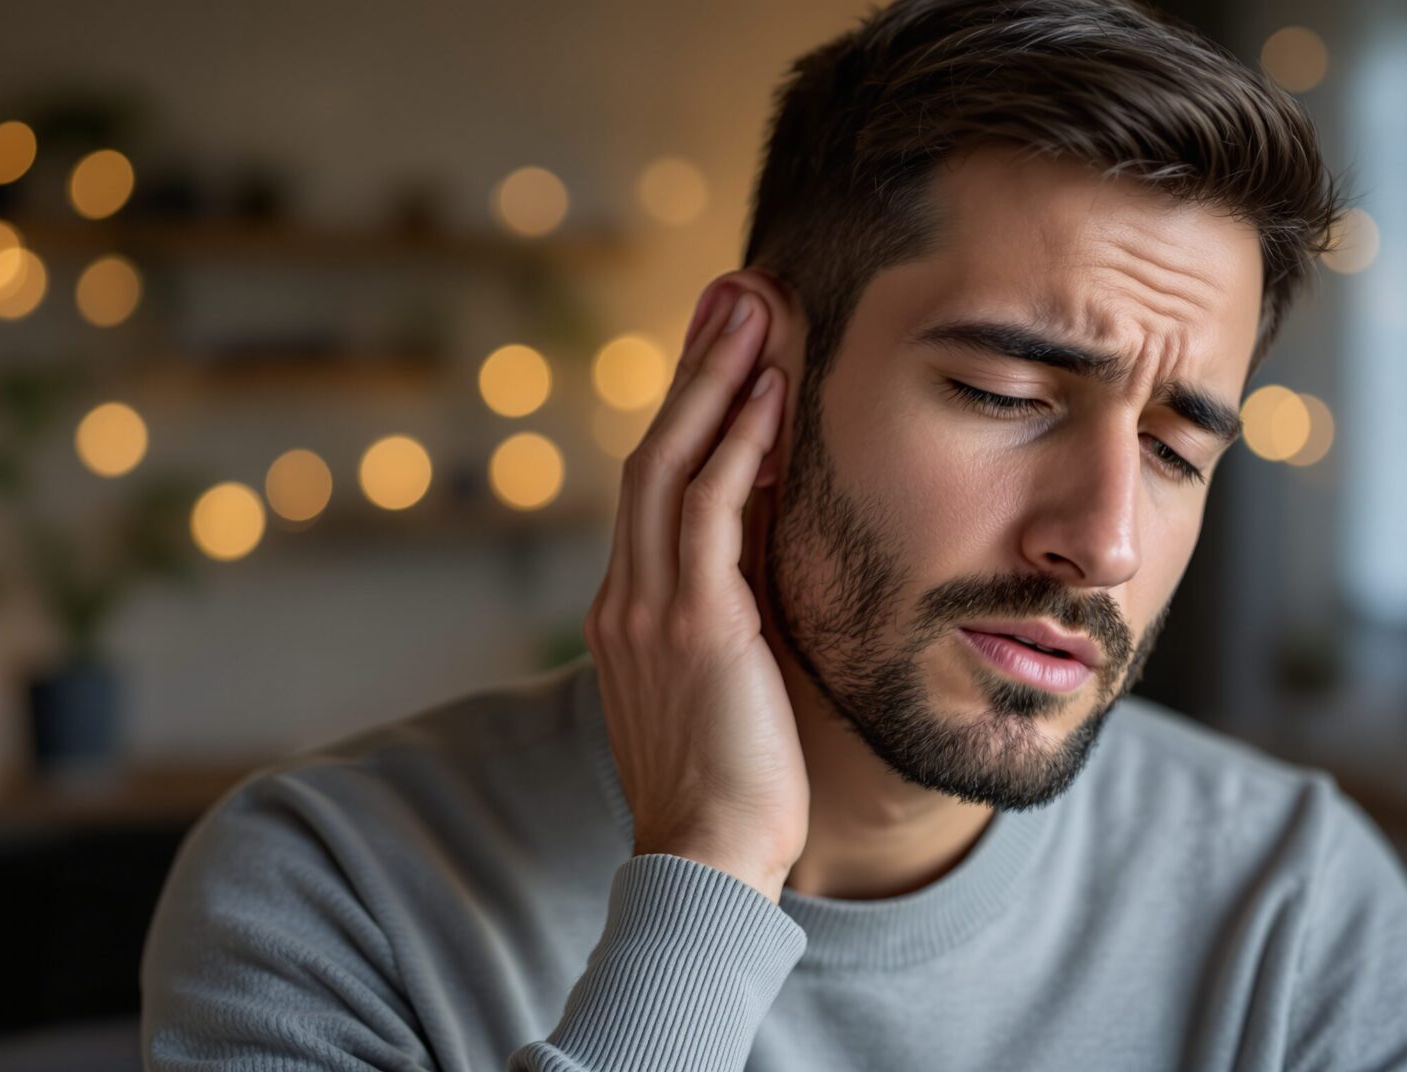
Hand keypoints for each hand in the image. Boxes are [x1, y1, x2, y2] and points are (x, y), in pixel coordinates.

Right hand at [583, 281, 805, 903]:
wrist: (713, 861)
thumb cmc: (738, 784)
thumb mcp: (729, 677)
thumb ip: (738, 607)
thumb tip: (781, 540)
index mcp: (629, 611)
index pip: (656, 488)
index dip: (689, 412)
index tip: (724, 353)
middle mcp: (625, 597)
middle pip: (651, 454)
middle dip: (693, 370)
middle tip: (731, 295)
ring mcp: (649, 608)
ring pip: (669, 465)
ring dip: (713, 381)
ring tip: (752, 310)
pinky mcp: (692, 624)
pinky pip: (709, 509)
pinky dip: (739, 443)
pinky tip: (770, 392)